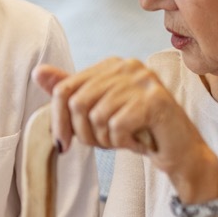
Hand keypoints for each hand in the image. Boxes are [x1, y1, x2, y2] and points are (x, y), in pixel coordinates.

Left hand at [33, 59, 212, 183]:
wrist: (179, 151)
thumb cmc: (138, 130)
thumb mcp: (99, 112)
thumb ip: (72, 91)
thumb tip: (38, 72)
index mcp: (111, 65)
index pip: (65, 89)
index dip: (59, 120)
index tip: (64, 143)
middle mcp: (127, 66)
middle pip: (78, 103)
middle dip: (84, 134)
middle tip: (105, 143)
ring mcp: (144, 80)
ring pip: (97, 117)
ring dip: (106, 140)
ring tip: (125, 140)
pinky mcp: (155, 100)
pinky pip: (117, 126)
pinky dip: (123, 143)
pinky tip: (138, 142)